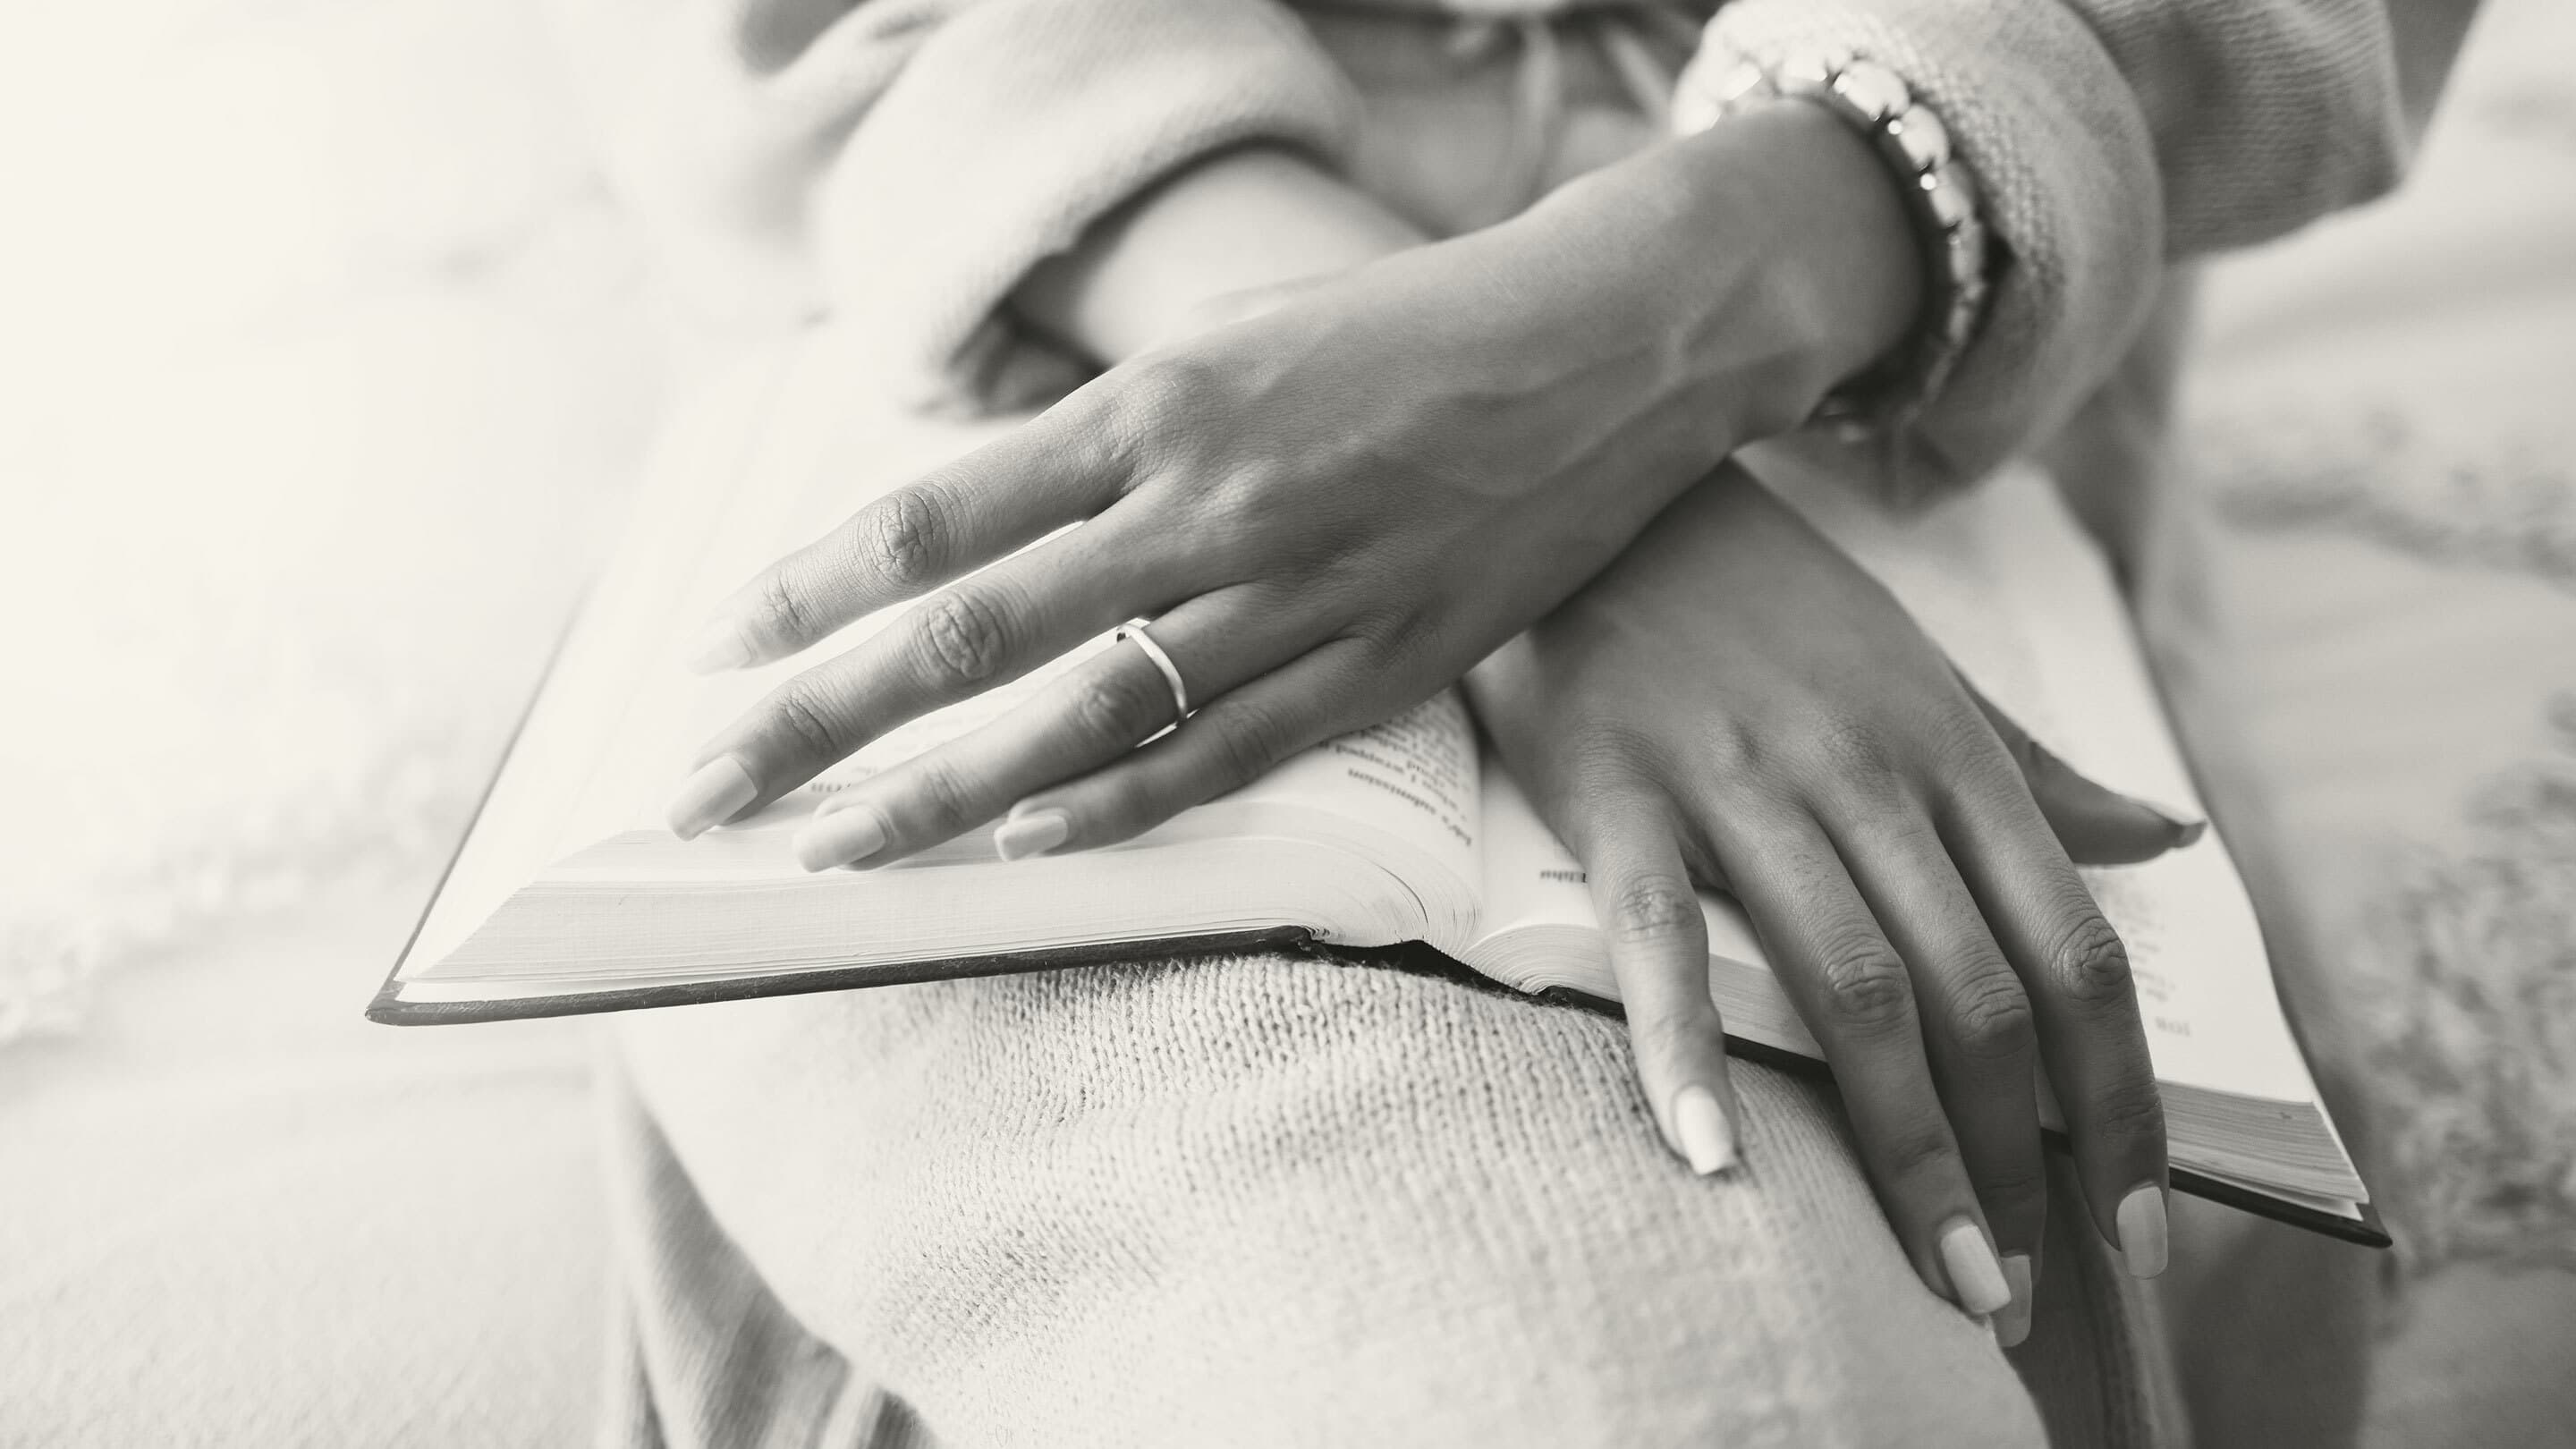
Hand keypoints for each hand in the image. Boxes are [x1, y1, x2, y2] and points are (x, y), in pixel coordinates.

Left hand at [669, 107, 1921, 863]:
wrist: (1610, 345)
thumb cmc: (1401, 334)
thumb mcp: (1228, 340)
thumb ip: (1097, 427)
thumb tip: (969, 495)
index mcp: (1155, 405)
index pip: (935, 515)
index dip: (808, 591)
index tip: (716, 649)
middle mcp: (1205, 502)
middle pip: (967, 634)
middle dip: (816, 718)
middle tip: (701, 786)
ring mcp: (1294, 595)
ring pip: (1078, 720)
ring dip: (936, 797)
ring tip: (826, 853)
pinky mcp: (1378, 667)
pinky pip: (1219, 760)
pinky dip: (1111, 813)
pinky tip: (1017, 853)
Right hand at [1466, 465, 2195, 1344]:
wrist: (1620, 488)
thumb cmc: (1777, 608)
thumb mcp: (1926, 679)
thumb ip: (2039, 776)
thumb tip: (2164, 847)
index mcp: (1952, 755)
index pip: (2070, 949)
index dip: (2119, 1095)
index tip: (2137, 1220)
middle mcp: (1866, 775)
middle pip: (1976, 990)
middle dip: (2017, 1155)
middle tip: (2020, 1288)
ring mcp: (1740, 784)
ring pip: (1850, 981)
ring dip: (1905, 1143)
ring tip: (1940, 1267)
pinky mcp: (1617, 793)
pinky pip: (1657, 938)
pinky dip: (1684, 1050)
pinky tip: (1711, 1156)